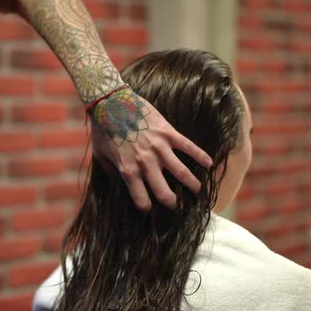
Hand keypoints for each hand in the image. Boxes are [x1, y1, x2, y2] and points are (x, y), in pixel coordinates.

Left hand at [90, 90, 212, 211]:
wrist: (110, 101)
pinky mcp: (168, 132)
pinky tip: (209, 164)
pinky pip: (188, 146)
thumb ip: (111, 171)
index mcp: (128, 171)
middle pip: (164, 192)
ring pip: (181, 172)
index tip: (150, 209)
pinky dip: (201, 155)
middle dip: (172, 203)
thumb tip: (119, 183)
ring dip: (192, 184)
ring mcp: (159, 147)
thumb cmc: (102, 129)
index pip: (142, 200)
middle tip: (177, 205)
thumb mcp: (101, 155)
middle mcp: (146, 163)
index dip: (147, 208)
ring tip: (198, 191)